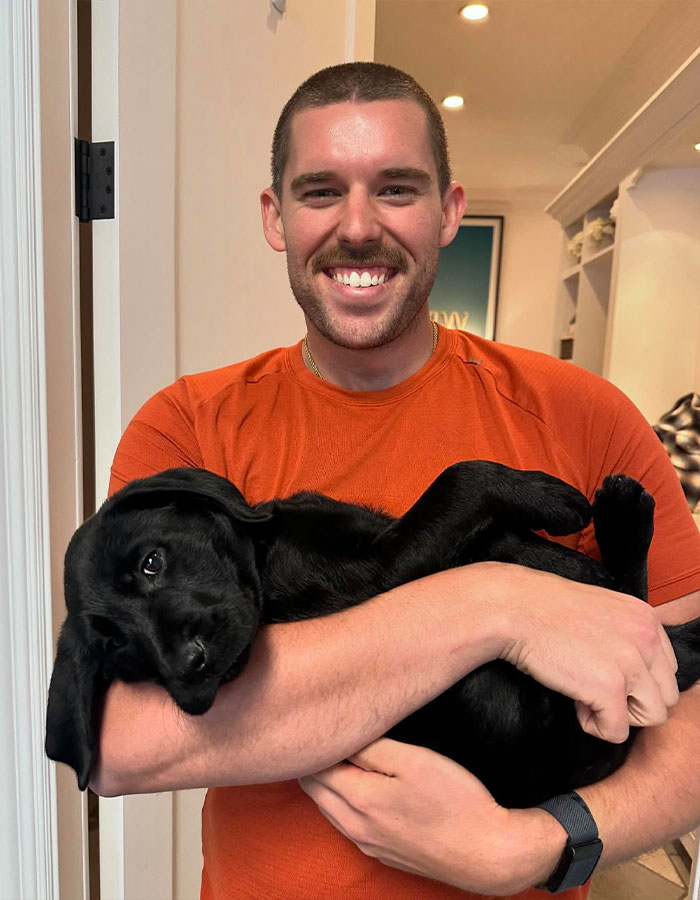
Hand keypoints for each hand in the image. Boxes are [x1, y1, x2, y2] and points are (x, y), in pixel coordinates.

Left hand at [299, 737, 562, 895]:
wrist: (489, 855)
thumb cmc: (457, 802)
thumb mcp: (415, 761)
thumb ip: (372, 748)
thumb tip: (341, 734)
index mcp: (359, 799)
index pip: (314, 766)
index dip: (314, 740)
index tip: (319, 718)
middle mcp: (355, 827)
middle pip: (314, 789)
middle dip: (313, 759)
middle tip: (323, 729)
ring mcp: (368, 844)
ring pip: (328, 808)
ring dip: (326, 781)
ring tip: (338, 751)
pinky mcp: (382, 853)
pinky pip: (347, 824)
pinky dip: (341, 802)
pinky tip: (358, 785)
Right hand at [494, 565, 678, 742]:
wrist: (515, 608)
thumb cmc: (545, 609)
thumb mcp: (601, 609)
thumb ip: (625, 633)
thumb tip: (632, 669)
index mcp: (646, 617)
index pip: (667, 669)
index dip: (636, 679)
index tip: (603, 672)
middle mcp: (646, 638)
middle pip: (665, 696)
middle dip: (631, 700)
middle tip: (594, 687)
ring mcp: (630, 664)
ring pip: (652, 716)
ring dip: (618, 715)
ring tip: (586, 696)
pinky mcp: (609, 689)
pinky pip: (618, 731)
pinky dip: (595, 726)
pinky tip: (575, 704)